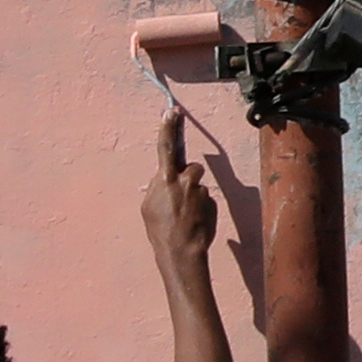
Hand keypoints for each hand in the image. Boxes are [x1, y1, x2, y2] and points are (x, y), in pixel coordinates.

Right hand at [144, 116, 223, 281]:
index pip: (166, 148)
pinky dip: (200, 207)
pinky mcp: (212, 202)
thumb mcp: (149, 205)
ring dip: (193, 194)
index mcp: (165, 180)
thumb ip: (159, 187)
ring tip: (186, 214)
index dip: (168, 128)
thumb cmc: (160, 229)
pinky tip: (194, 221)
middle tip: (181, 197)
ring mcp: (200, 191)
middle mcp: (185, 181)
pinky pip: (205, 199)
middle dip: (188, 177)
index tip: (172, 111)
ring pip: (198, 185)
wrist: (181, 250)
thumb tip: (166, 179)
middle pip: (191, 168)